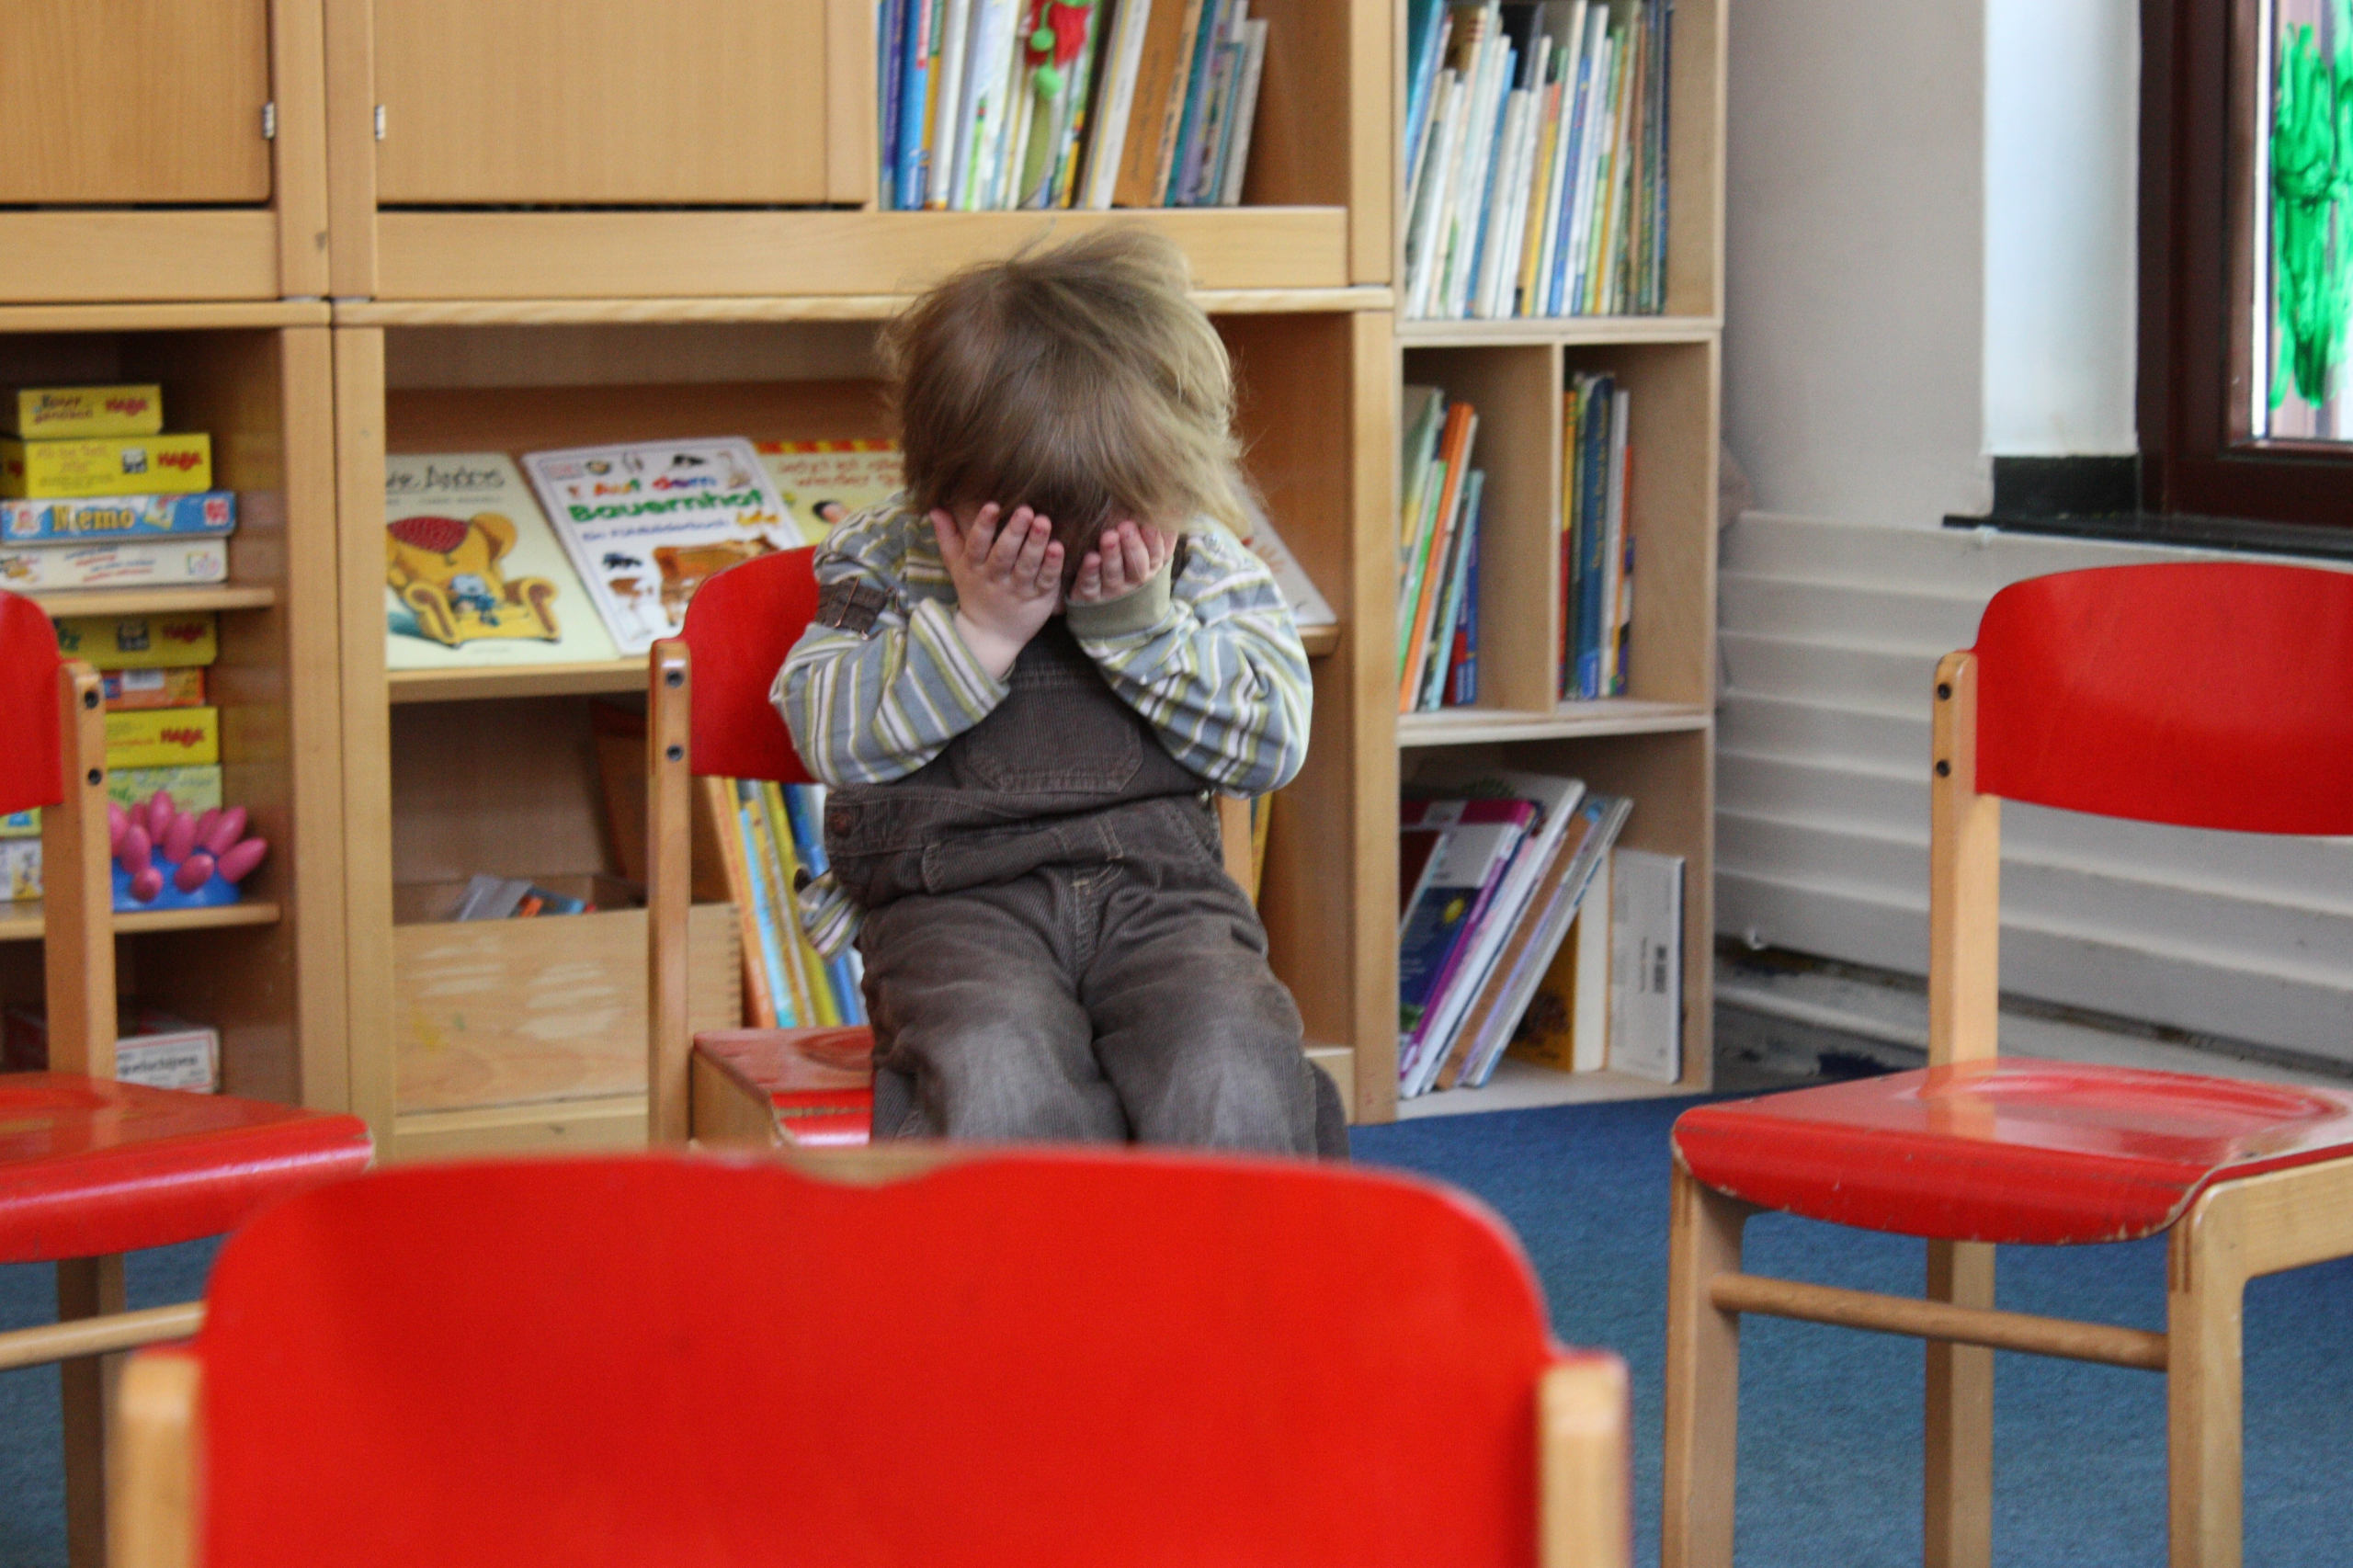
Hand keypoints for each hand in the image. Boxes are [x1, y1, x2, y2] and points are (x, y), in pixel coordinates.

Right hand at [933, 503, 1062, 678]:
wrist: (990, 636)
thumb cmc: (975, 592)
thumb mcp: (957, 566)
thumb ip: (947, 536)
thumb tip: (934, 508)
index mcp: (974, 568)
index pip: (976, 545)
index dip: (983, 526)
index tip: (992, 505)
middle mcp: (996, 579)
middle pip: (1004, 554)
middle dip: (1014, 532)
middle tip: (1025, 510)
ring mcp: (1018, 589)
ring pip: (1027, 566)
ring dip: (1036, 544)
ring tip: (1044, 522)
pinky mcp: (1039, 598)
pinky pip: (1046, 581)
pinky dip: (1052, 566)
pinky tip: (1058, 548)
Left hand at [1068, 520, 1174, 605]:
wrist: (1100, 593)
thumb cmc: (1126, 560)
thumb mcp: (1145, 547)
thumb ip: (1158, 531)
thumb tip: (1176, 509)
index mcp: (1150, 567)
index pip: (1157, 554)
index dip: (1154, 540)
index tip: (1149, 523)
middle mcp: (1133, 581)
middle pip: (1137, 566)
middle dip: (1133, 546)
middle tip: (1126, 526)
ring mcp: (1112, 590)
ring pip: (1114, 574)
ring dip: (1112, 556)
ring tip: (1109, 536)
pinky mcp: (1090, 596)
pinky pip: (1090, 585)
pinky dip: (1090, 572)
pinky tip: (1091, 557)